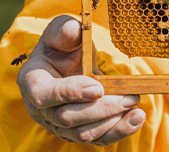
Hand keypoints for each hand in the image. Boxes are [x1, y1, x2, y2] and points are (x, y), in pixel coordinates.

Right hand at [17, 15, 144, 145]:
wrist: (68, 63)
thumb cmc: (61, 47)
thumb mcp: (60, 32)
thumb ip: (64, 30)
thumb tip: (73, 30)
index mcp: (32, 82)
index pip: (44, 95)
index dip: (70, 93)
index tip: (97, 87)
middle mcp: (41, 109)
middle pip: (67, 118)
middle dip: (100, 108)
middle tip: (127, 96)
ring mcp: (57, 125)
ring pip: (82, 133)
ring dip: (111, 122)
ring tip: (134, 105)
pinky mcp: (76, 132)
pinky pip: (96, 139)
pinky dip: (117, 131)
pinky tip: (135, 118)